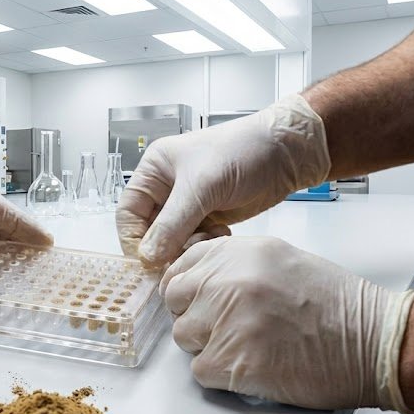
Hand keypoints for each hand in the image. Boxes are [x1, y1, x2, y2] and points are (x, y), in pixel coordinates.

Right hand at [116, 94, 330, 265]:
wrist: (285, 153)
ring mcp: (188, 205)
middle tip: (177, 261)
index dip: (133, 239)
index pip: (128, 212)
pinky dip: (202, 246)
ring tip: (208, 239)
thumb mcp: (202, 186)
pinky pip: (193, 242)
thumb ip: (172, 224)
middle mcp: (167, 189)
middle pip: (149, 231)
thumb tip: (148, 257)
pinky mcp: (208, 218)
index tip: (146, 261)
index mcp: (154, 171)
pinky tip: (220, 236)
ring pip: (172, 241)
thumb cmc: (242, 152)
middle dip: (163, 247)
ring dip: (186, 248)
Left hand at [161, 236, 413, 411]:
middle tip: (227, 326)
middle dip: (195, 315)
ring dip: (208, 346)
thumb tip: (199, 280)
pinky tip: (252, 365)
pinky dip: (221, 375)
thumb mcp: (282, 261)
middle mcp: (228, 282)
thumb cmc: (338, 307)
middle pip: (175, 302)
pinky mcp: (232, 363)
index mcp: (240, 254)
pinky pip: (200, 370)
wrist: (374, 343)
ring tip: (248, 345)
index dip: (189, 288)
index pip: (181, 266)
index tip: (198, 299)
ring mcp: (227, 322)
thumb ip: (235, 265)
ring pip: (184, 337)